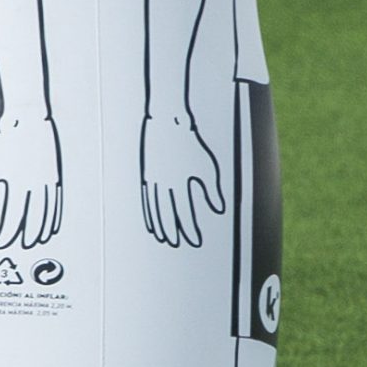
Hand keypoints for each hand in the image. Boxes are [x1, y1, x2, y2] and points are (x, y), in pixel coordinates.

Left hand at [0, 113, 63, 249]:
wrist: (25, 120)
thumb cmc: (3, 143)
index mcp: (18, 184)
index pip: (13, 216)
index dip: (7, 232)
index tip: (1, 243)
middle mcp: (35, 185)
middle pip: (33, 216)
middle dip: (28, 234)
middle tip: (24, 246)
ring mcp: (47, 180)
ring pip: (47, 210)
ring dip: (43, 227)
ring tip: (39, 240)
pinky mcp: (53, 175)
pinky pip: (56, 201)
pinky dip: (54, 215)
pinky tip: (51, 224)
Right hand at [140, 114, 226, 247]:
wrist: (168, 123)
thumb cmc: (192, 143)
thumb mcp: (207, 166)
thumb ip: (212, 190)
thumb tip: (219, 209)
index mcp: (180, 182)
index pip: (185, 212)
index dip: (190, 228)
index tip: (195, 240)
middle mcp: (164, 183)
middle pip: (168, 213)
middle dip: (174, 230)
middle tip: (177, 244)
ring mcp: (153, 180)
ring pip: (155, 208)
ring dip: (160, 225)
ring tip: (165, 238)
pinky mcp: (147, 175)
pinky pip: (147, 199)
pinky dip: (150, 212)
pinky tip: (153, 222)